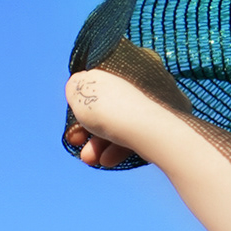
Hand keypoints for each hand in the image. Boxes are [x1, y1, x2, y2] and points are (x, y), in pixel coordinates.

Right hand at [61, 40, 195, 170]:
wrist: (148, 131)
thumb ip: (75, 86)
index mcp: (120, 69)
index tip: (72, 128)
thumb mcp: (78, 90)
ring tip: (91, 159)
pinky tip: (108, 161)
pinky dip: (118, 149)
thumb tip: (77, 88)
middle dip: (87, 131)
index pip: (96, 87)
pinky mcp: (158, 125)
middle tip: (77, 144)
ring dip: (98, 145)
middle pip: (105, 109)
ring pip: (118, 126)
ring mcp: (150, 105)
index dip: (80, 108)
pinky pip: (134, 136)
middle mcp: (137, 83)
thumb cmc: (108, 109)